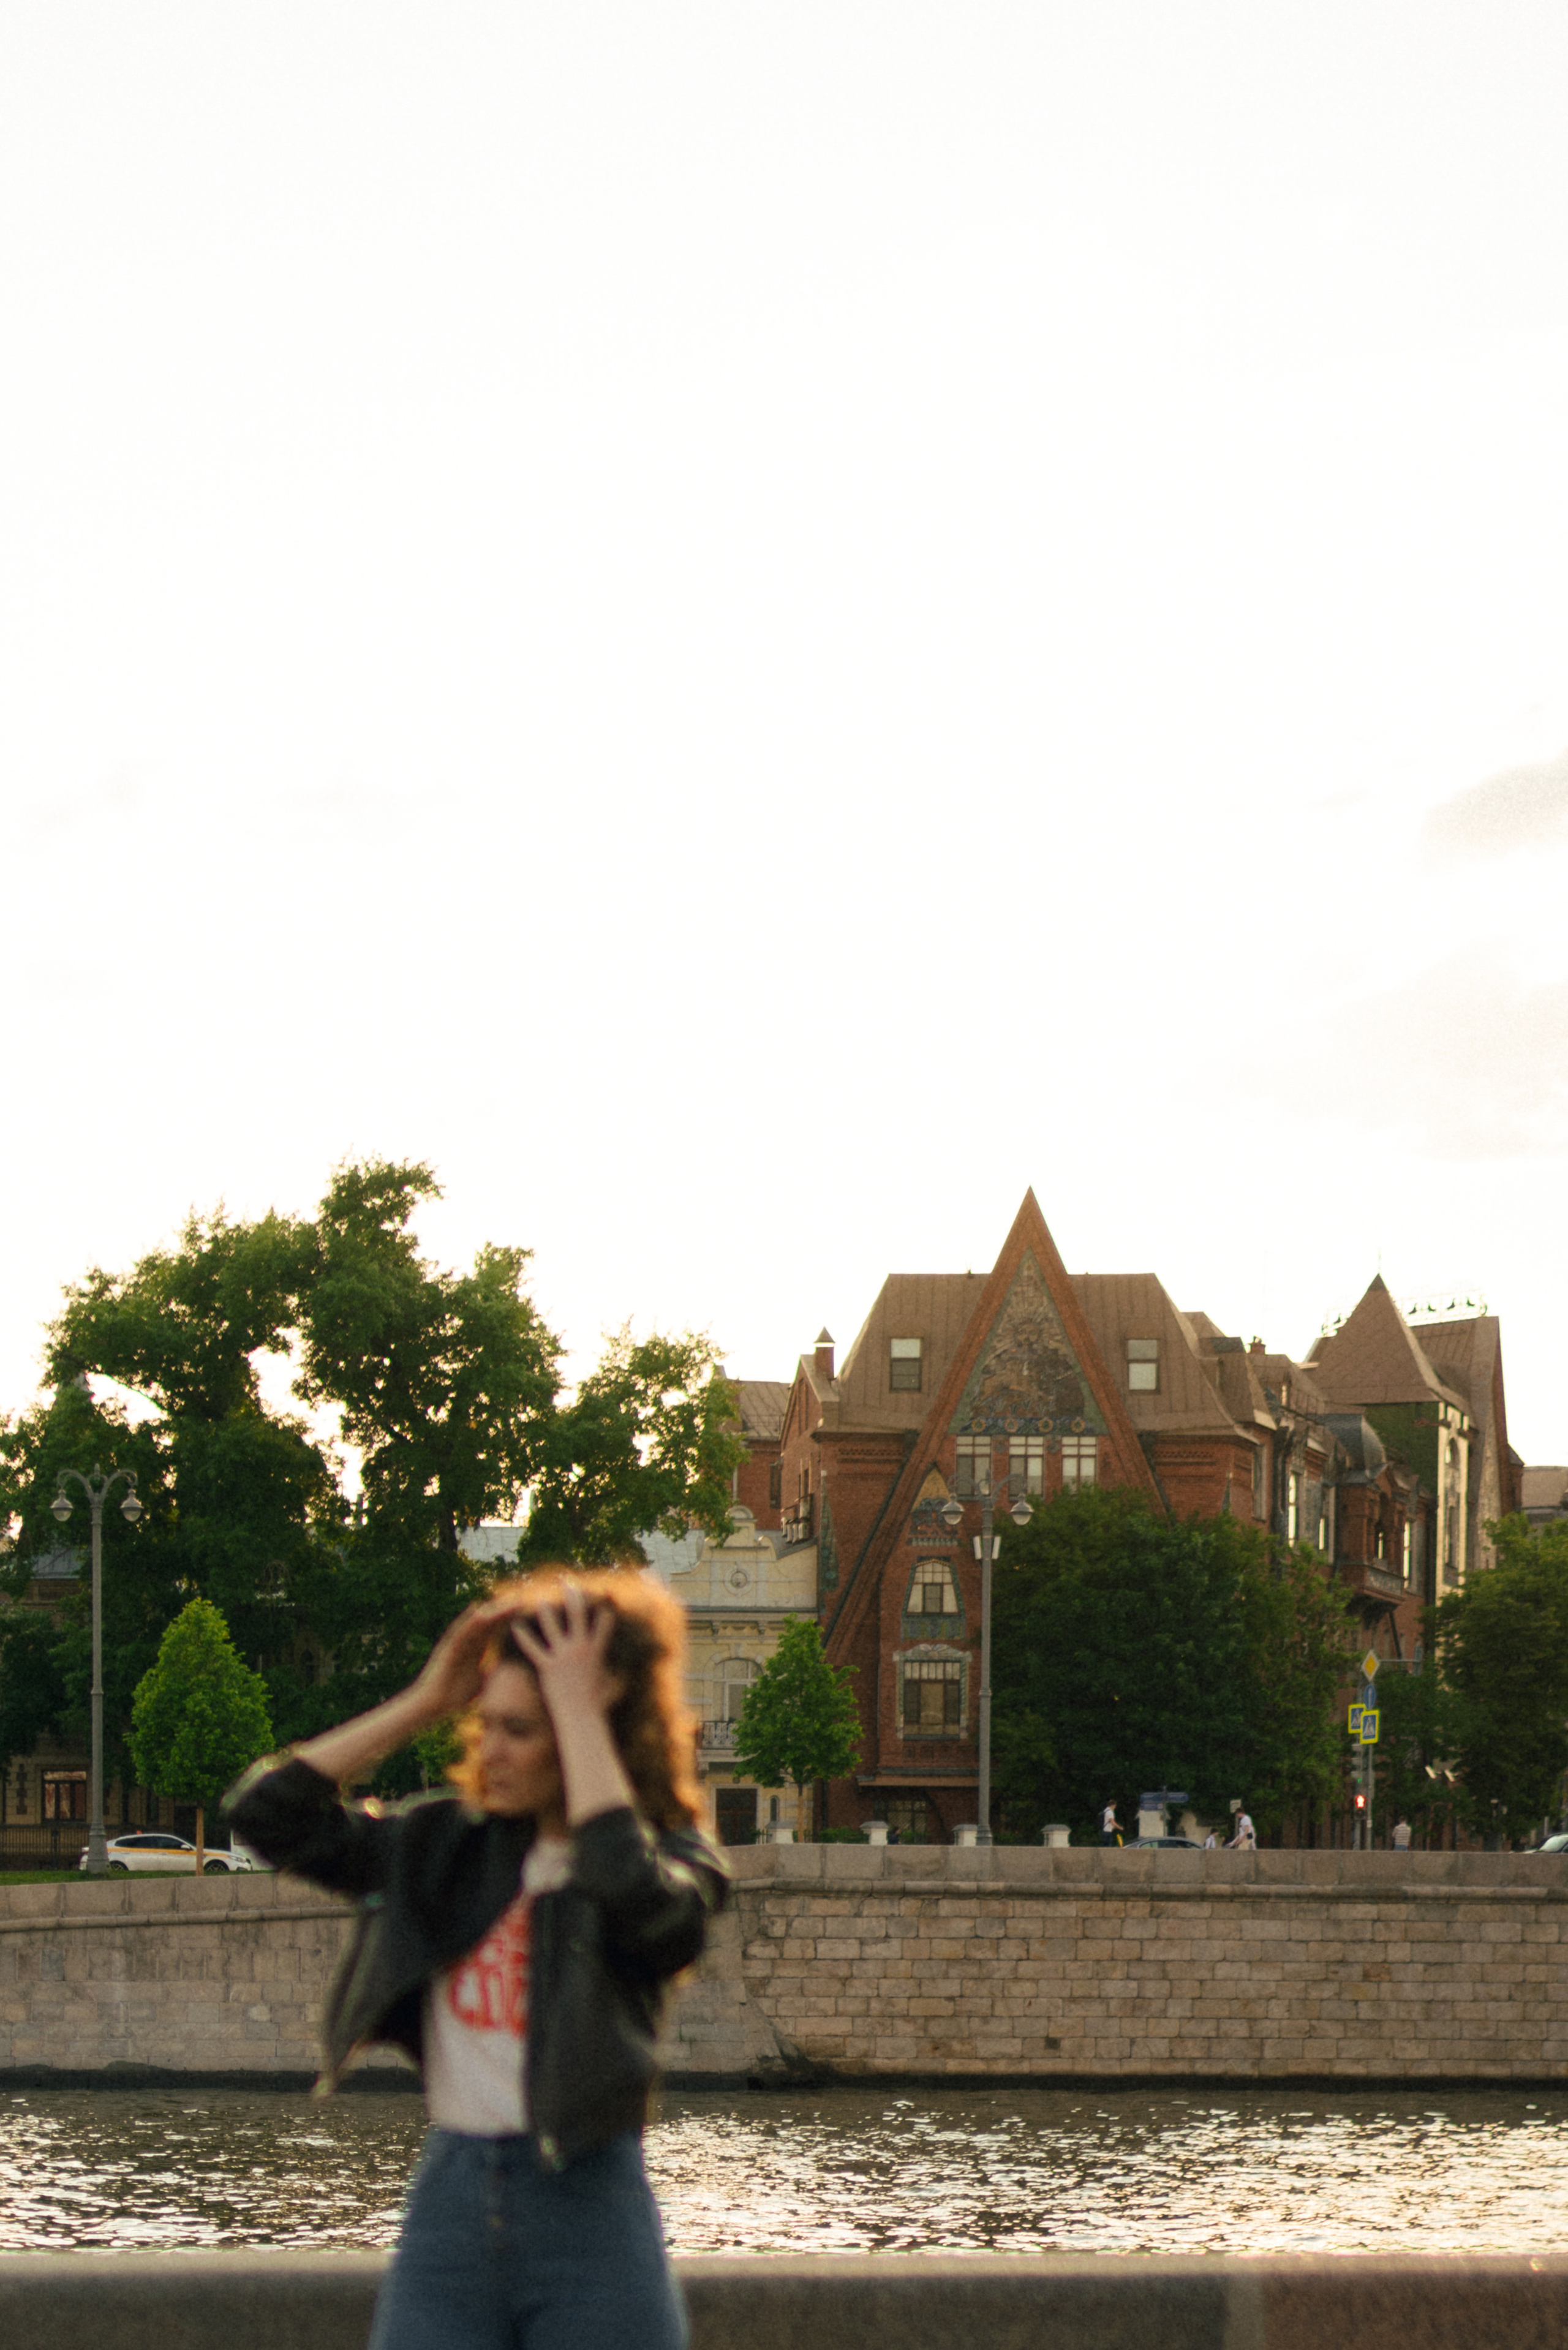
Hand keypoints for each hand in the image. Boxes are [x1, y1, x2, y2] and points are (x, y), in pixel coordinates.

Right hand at [411, 1597, 516, 1719]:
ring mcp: (456, 1645)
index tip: (527, 1609)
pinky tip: (479, 1613)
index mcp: (476, 1649)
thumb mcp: (482, 1681)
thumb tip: (512, 1671)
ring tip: (506, 1601)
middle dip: (504, 1611)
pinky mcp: (447, 1651)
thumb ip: (494, 1672)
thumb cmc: (455, 1695)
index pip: (495, 1629)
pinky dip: (468, 1623)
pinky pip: (459, 1634)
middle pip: (488, 1622)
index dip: (510, 1618)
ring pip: (475, 1624)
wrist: (432, 1705)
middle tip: (522, 1599)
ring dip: (490, 1612)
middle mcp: (467, 1643)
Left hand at [511, 1583, 622, 1730]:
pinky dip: (523, 1638)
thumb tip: (625, 1676)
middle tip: (566, 1582)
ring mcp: (563, 1656)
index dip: (604, 1607)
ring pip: (552, 1625)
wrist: (581, 1717)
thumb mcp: (608, 1685)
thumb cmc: (596, 1705)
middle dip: (572, 1595)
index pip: (603, 1622)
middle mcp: (580, 1648)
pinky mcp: (548, 1667)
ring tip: (538, 1598)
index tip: (603, 1592)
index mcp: (596, 1651)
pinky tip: (514, 1627)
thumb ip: (614, 1676)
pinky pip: (533, 1649)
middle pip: (577, 1614)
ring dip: (545, 1610)